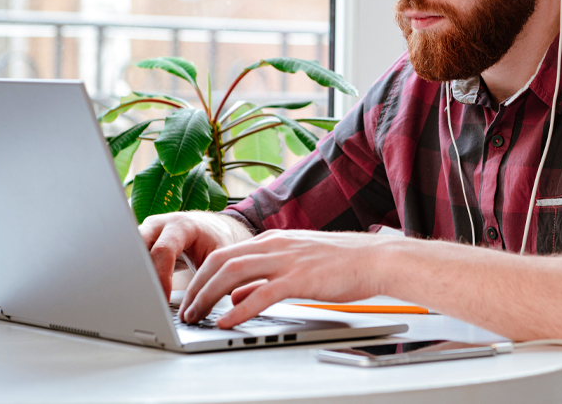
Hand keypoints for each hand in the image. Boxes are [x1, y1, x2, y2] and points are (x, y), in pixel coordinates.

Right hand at [138, 211, 252, 296]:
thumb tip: (199, 308)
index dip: (161, 277)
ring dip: (133, 276)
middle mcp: (159, 224)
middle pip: (139, 249)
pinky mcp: (139, 241)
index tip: (163, 300)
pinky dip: (133, 275)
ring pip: (130, 253)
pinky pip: (131, 258)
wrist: (208, 228)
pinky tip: (137, 293)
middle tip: (146, 302)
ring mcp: (146, 231)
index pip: (163, 250)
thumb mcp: (219, 255)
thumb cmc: (215, 241)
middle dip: (140, 276)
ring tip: (140, 300)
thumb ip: (210, 276)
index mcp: (181, 225)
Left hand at [178, 230, 391, 328]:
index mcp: (273, 240)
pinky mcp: (300, 278)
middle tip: (185, 311)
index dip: (201, 276)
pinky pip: (261, 294)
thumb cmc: (341, 264)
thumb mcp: (296, 265)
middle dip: (196, 287)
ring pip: (233, 272)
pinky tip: (227, 321)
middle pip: (220, 261)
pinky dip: (238, 309)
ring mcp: (286, 259)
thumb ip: (264, 278)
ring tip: (197, 316)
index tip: (190, 297)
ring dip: (209, 296)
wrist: (376, 259)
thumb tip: (236, 295)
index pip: (224, 254)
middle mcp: (275, 245)